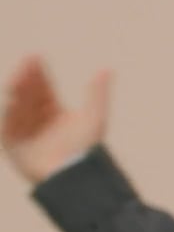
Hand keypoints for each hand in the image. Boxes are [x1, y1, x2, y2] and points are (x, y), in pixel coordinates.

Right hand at [3, 57, 110, 184]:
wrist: (75, 175)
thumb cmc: (87, 148)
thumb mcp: (94, 118)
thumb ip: (97, 94)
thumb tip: (106, 69)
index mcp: (53, 111)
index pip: (42, 87)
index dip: (38, 72)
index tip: (36, 57)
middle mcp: (37, 119)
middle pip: (28, 95)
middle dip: (26, 79)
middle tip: (27, 64)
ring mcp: (24, 132)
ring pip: (18, 108)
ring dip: (18, 94)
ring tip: (19, 80)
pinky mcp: (14, 146)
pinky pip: (9, 128)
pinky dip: (10, 116)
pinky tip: (12, 103)